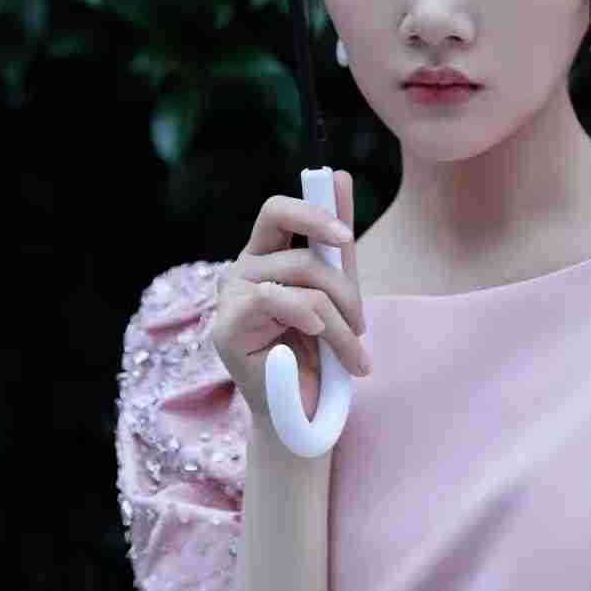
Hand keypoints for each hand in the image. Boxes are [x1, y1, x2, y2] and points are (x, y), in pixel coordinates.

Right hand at [210, 170, 370, 421]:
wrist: (300, 413)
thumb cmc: (315, 354)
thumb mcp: (333, 294)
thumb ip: (334, 242)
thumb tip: (342, 176)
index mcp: (264, 257)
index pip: (276, 212)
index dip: (311, 213)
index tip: (346, 237)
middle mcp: (241, 269)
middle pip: (296, 247)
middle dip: (342, 284)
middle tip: (362, 323)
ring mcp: (230, 296)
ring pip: (301, 281)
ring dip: (341, 323)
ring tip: (355, 358)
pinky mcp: (227, 325)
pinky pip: (277, 300)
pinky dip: (310, 320)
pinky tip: (317, 342)